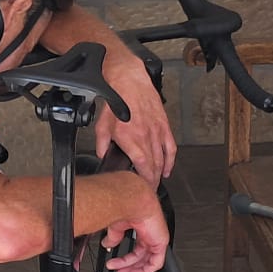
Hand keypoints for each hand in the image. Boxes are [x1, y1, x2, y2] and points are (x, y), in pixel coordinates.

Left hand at [96, 53, 177, 179]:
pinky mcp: (164, 126)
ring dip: (160, 173)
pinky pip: (170, 147)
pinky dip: (170, 160)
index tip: (143, 189)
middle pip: (154, 166)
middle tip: (149, 189)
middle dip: (152, 181)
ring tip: (156, 182)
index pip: (142, 167)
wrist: (130, 81)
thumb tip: (102, 155)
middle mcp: (146, 137)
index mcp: (131, 139)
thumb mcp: (102, 124)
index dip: (145, 181)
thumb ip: (101, 144)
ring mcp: (157, 132)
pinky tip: (168, 168)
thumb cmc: (117, 100)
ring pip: (162, 159)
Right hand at [101, 180, 169, 271]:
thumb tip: (107, 243)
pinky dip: (145, 271)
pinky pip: (156, 263)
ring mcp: (156, 239)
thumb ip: (114, 237)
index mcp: (141, 230)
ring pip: (148, 262)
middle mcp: (150, 235)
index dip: (126, 259)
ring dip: (134, 270)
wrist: (133, 201)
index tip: (116, 264)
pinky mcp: (161, 242)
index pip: (136, 250)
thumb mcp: (116, 226)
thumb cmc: (126, 206)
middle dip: (128, 266)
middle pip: (141, 257)